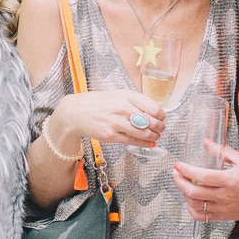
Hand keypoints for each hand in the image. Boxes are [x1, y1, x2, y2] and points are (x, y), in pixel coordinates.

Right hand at [51, 89, 165, 148]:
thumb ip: (135, 102)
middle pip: (151, 121)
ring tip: (156, 136)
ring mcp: (116, 122)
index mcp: (127, 95)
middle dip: (160, 127)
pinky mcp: (111, 135)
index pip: (154, 107)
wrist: (76, 111)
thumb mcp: (118, 95)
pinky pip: (133, 141)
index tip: (162, 118)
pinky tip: (149, 143)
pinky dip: (144, 144)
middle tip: (161, 128)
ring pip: (144, 133)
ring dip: (154, 136)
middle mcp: (123, 108)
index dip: (161, 115)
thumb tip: (154, 112)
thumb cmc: (98, 103)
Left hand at [172, 144, 238, 223]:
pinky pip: (201, 217)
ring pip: (195, 205)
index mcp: (229, 181)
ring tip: (182, 185)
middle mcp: (224, 196)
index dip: (186, 171)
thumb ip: (222, 151)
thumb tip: (206, 142)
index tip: (178, 165)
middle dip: (179, 182)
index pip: (201, 177)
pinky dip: (192, 209)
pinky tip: (191, 201)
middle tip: (176, 174)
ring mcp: (223, 208)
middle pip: (193, 193)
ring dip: (184, 194)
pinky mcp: (223, 216)